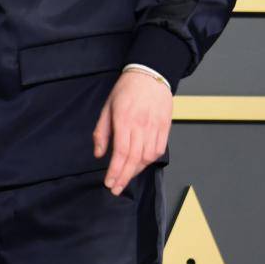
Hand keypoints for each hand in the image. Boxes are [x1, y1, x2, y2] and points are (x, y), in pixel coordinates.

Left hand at [93, 71, 172, 195]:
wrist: (150, 74)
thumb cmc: (126, 90)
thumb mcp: (107, 108)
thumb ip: (102, 132)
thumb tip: (99, 154)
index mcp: (124, 120)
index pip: (121, 152)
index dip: (115, 171)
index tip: (109, 183)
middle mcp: (141, 125)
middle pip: (134, 158)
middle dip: (124, 177)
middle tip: (116, 189)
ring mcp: (155, 127)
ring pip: (148, 157)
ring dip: (136, 171)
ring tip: (126, 178)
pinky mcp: (165, 127)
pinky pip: (159, 150)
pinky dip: (150, 161)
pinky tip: (140, 165)